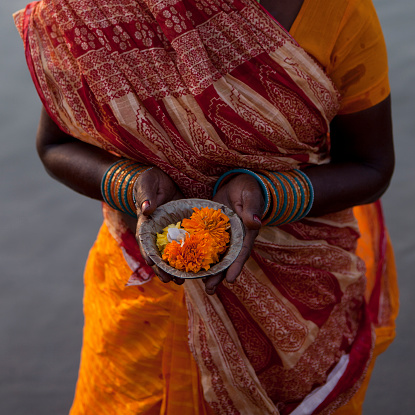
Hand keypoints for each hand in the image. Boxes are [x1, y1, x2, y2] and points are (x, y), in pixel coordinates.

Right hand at [134, 167, 184, 284]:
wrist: (161, 179)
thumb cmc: (149, 181)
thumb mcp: (146, 184)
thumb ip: (146, 196)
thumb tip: (147, 209)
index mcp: (145, 224)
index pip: (145, 243)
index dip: (150, 256)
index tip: (155, 267)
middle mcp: (156, 232)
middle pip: (158, 255)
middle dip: (164, 269)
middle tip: (173, 281)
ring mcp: (168, 233)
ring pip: (171, 254)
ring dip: (176, 268)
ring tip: (184, 280)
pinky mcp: (180, 230)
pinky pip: (184, 244)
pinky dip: (188, 255)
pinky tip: (196, 266)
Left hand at [204, 174, 263, 294]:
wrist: (238, 184)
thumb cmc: (248, 189)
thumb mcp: (250, 196)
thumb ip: (251, 209)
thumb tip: (256, 222)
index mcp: (247, 233)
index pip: (242, 252)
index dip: (236, 266)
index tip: (231, 280)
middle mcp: (236, 239)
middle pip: (228, 261)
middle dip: (219, 276)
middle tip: (210, 290)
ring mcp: (224, 237)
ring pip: (216, 257)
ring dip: (209, 271)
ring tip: (200, 285)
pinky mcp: (213, 232)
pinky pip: (206, 246)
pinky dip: (199, 255)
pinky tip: (189, 266)